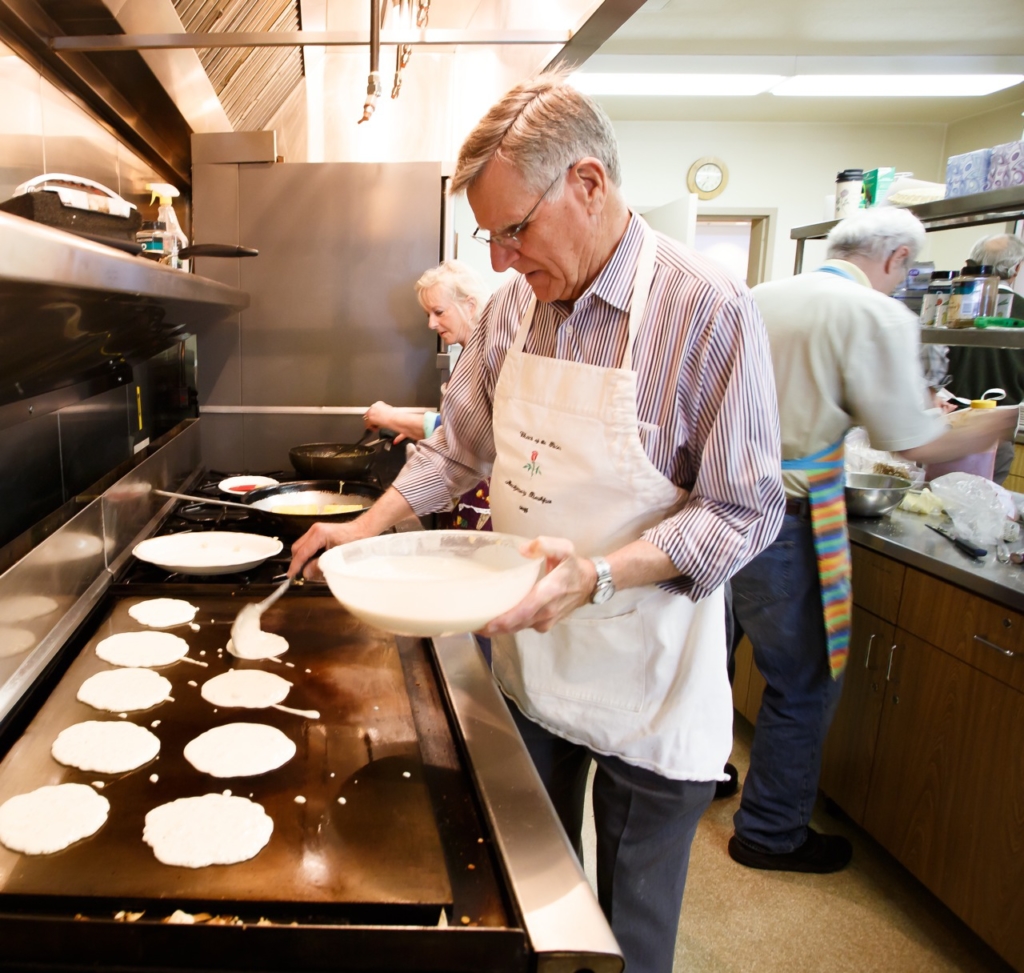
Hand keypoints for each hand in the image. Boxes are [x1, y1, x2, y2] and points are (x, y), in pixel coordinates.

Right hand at [288, 520, 361, 580]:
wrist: (365, 531)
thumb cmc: (356, 542)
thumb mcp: (338, 558)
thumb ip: (320, 566)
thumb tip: (305, 573)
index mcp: (319, 534)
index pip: (301, 552)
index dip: (295, 566)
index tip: (290, 576)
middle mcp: (315, 530)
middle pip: (297, 549)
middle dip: (298, 562)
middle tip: (302, 575)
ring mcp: (316, 531)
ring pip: (302, 548)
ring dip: (304, 560)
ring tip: (312, 570)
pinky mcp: (319, 535)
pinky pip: (308, 547)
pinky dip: (310, 556)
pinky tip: (318, 563)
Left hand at [363, 401, 392, 432]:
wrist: (394, 418)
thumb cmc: (394, 416)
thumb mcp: (389, 412)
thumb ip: (383, 412)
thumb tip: (381, 417)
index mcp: (379, 403)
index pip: (373, 409)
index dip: (375, 416)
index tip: (378, 420)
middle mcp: (374, 406)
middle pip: (369, 413)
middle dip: (372, 420)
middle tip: (377, 424)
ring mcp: (371, 411)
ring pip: (367, 419)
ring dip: (371, 423)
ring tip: (377, 427)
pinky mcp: (369, 417)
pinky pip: (367, 424)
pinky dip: (371, 428)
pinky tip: (376, 429)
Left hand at [480, 536, 596, 635]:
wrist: (590, 584)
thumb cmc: (573, 566)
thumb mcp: (565, 548)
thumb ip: (546, 544)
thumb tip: (524, 549)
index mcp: (550, 592)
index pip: (525, 611)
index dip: (506, 620)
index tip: (487, 623)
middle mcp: (547, 611)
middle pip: (517, 624)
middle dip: (495, 628)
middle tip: (472, 625)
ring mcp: (546, 620)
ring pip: (519, 628)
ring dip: (499, 629)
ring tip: (479, 625)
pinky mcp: (544, 624)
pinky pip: (524, 627)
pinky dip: (509, 627)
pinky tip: (495, 622)